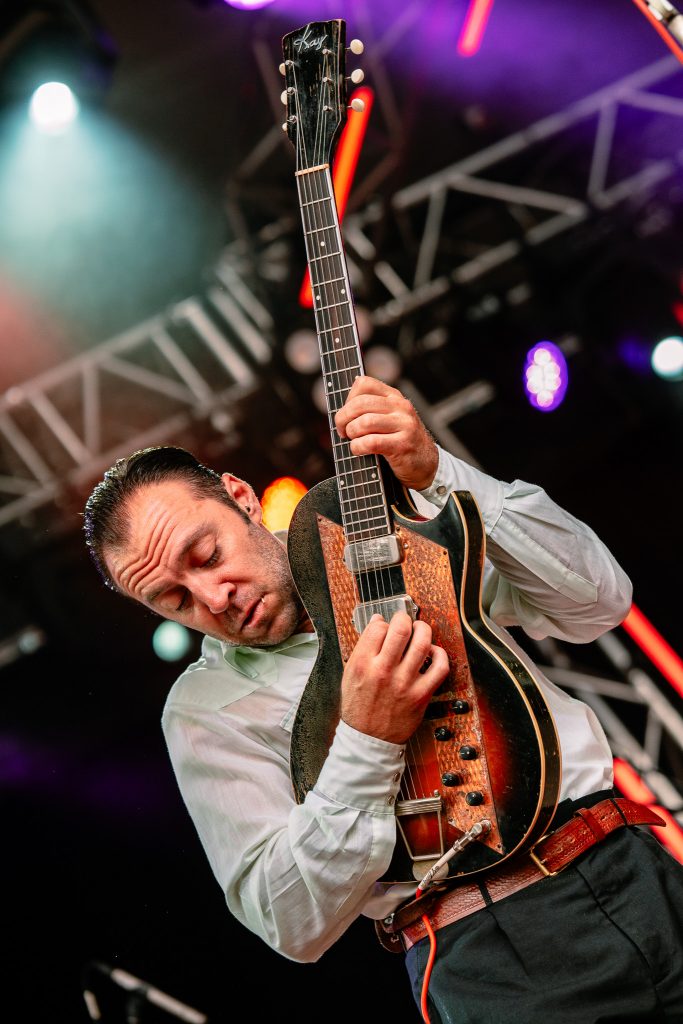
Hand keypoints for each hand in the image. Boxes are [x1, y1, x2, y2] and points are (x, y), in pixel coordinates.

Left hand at [334, 376, 438, 490]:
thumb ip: (372, 409)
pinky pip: (371, 442)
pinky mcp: (402, 445)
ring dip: (352, 434)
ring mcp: (404, 425)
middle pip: (360, 403)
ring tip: (354, 441)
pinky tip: (360, 450)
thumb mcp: (390, 418)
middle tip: (343, 431)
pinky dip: (358, 447)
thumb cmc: (401, 442)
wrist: (427, 464)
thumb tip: (344, 406)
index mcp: (394, 397)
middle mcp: (401, 407)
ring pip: (364, 422)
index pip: (364, 383)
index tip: (347, 415)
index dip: (348, 399)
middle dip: (343, 419)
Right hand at [341, 612, 449, 743]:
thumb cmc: (359, 707)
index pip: (378, 627)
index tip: (386, 625)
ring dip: (424, 630)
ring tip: (420, 631)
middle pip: (401, 629)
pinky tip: (433, 652)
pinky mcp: (421, 695)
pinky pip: (440, 668)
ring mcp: (404, 683)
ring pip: (422, 644)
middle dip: (405, 618)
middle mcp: (384, 671)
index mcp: (363, 665)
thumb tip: (376, 622)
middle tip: (405, 621)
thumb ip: (362, 647)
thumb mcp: (350, 674)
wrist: (369, 739)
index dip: (383, 621)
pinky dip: (440, 654)